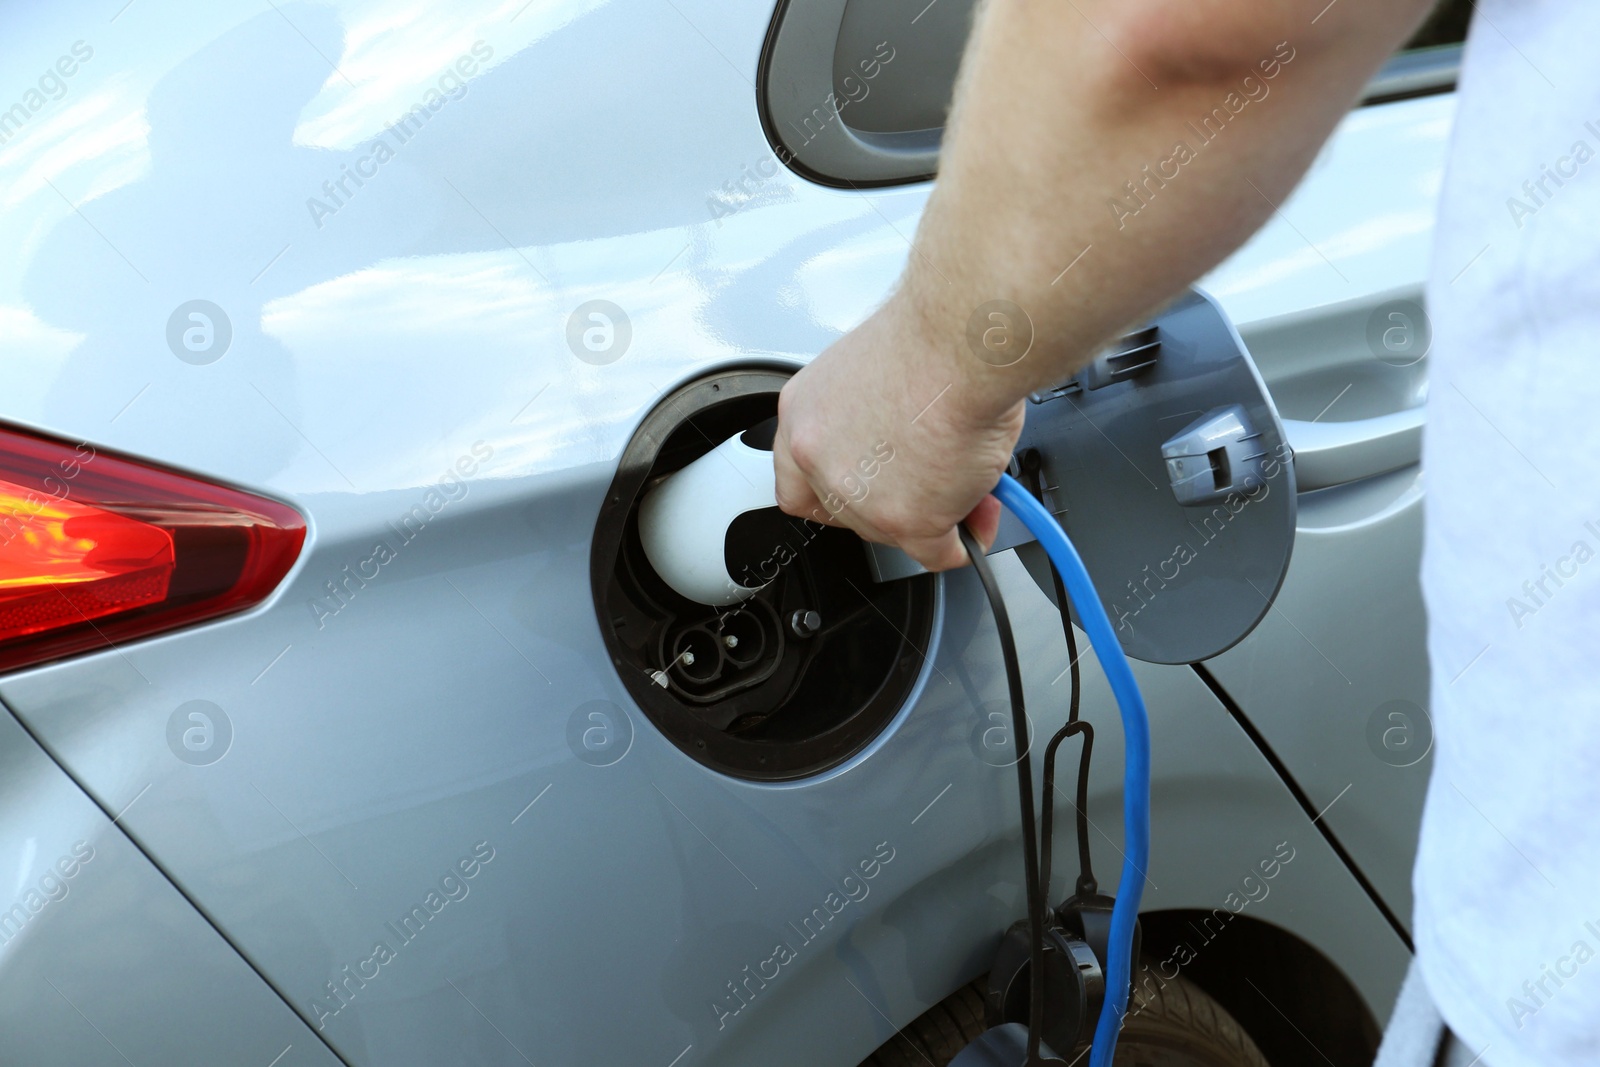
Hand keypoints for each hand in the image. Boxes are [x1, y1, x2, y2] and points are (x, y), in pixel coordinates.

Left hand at [772, 294, 1024, 571]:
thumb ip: (876, 427)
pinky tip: (978, 514)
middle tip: (933, 486)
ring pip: (892, 532)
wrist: (962, 341)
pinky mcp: (904, 520)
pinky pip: (936, 552)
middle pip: (848, 512)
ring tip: (968, 479)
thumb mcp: (876, 377)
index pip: (796, 479)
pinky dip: (962, 540)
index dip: (833, 493)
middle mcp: (818, 456)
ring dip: (934, 516)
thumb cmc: (932, 340)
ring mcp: (858, 494)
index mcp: (804, 413)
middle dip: (895, 505)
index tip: (864, 492)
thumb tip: (907, 456)